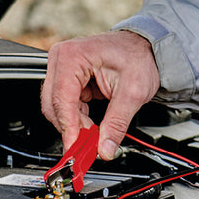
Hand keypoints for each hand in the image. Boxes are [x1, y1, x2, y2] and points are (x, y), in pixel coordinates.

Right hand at [41, 31, 159, 160]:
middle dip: (71, 128)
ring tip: (95, 135)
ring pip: (57, 108)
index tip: (74, 150)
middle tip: (87, 148)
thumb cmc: (139, 57)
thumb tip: (105, 149)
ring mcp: (62, 68)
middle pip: (53, 105)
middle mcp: (61, 59)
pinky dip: (77, 119)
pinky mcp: (67, 78)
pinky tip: (91, 125)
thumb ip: (117, 123)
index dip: (68, 128)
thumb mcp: (133, 92)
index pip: (61, 99)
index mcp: (73, 56)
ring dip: (75, 125)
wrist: (145, 47)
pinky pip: (65, 105)